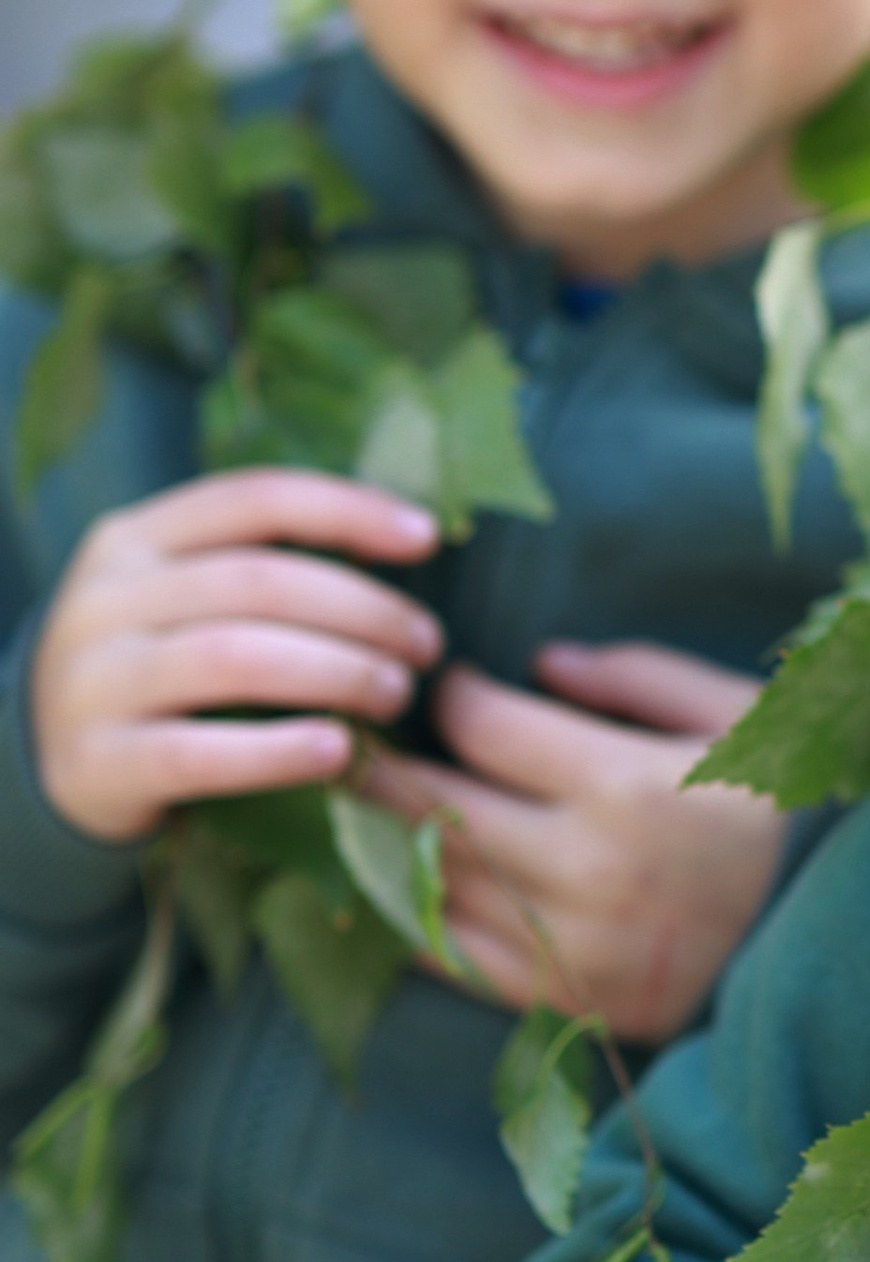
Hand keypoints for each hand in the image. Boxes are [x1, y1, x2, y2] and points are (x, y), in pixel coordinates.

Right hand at [29, 471, 443, 843]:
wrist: (50, 761)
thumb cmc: (155, 665)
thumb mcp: (181, 595)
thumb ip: (260, 565)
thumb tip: (407, 541)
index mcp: (135, 537)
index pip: (256, 499)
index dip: (348, 509)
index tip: (427, 538)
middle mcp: (105, 597)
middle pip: (259, 582)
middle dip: (362, 610)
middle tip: (425, 646)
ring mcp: (92, 680)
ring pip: (234, 658)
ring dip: (336, 673)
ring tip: (396, 695)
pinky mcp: (94, 762)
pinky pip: (199, 752)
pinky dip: (278, 751)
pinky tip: (338, 752)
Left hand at [354, 642, 779, 1038]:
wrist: (830, 938)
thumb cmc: (781, 808)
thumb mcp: (738, 715)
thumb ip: (640, 675)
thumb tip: (542, 662)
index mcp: (627, 786)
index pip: (487, 727)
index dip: (455, 695)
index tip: (451, 683)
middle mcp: (587, 870)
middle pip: (436, 808)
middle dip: (386, 767)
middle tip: (364, 741)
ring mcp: (571, 946)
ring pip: (436, 884)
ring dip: (388, 841)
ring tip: (370, 806)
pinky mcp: (566, 1002)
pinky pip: (458, 959)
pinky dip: (420, 917)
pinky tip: (407, 883)